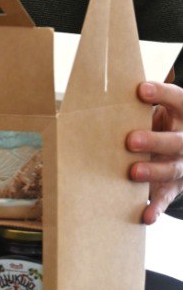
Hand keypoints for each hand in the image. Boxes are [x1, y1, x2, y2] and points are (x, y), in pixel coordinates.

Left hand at [127, 81, 182, 224]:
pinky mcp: (174, 186)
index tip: (140, 89)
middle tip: (130, 140)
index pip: (177, 100)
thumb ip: (145, 95)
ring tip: (132, 172)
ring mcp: (182, 164)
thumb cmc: (161, 119)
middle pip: (176, 141)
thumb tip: (115, 74)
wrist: (182, 146)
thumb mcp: (159, 105)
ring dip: (153, 171)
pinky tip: (145, 215)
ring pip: (171, 169)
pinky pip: (167, 197)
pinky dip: (157, 207)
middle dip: (154, 140)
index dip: (161, 94)